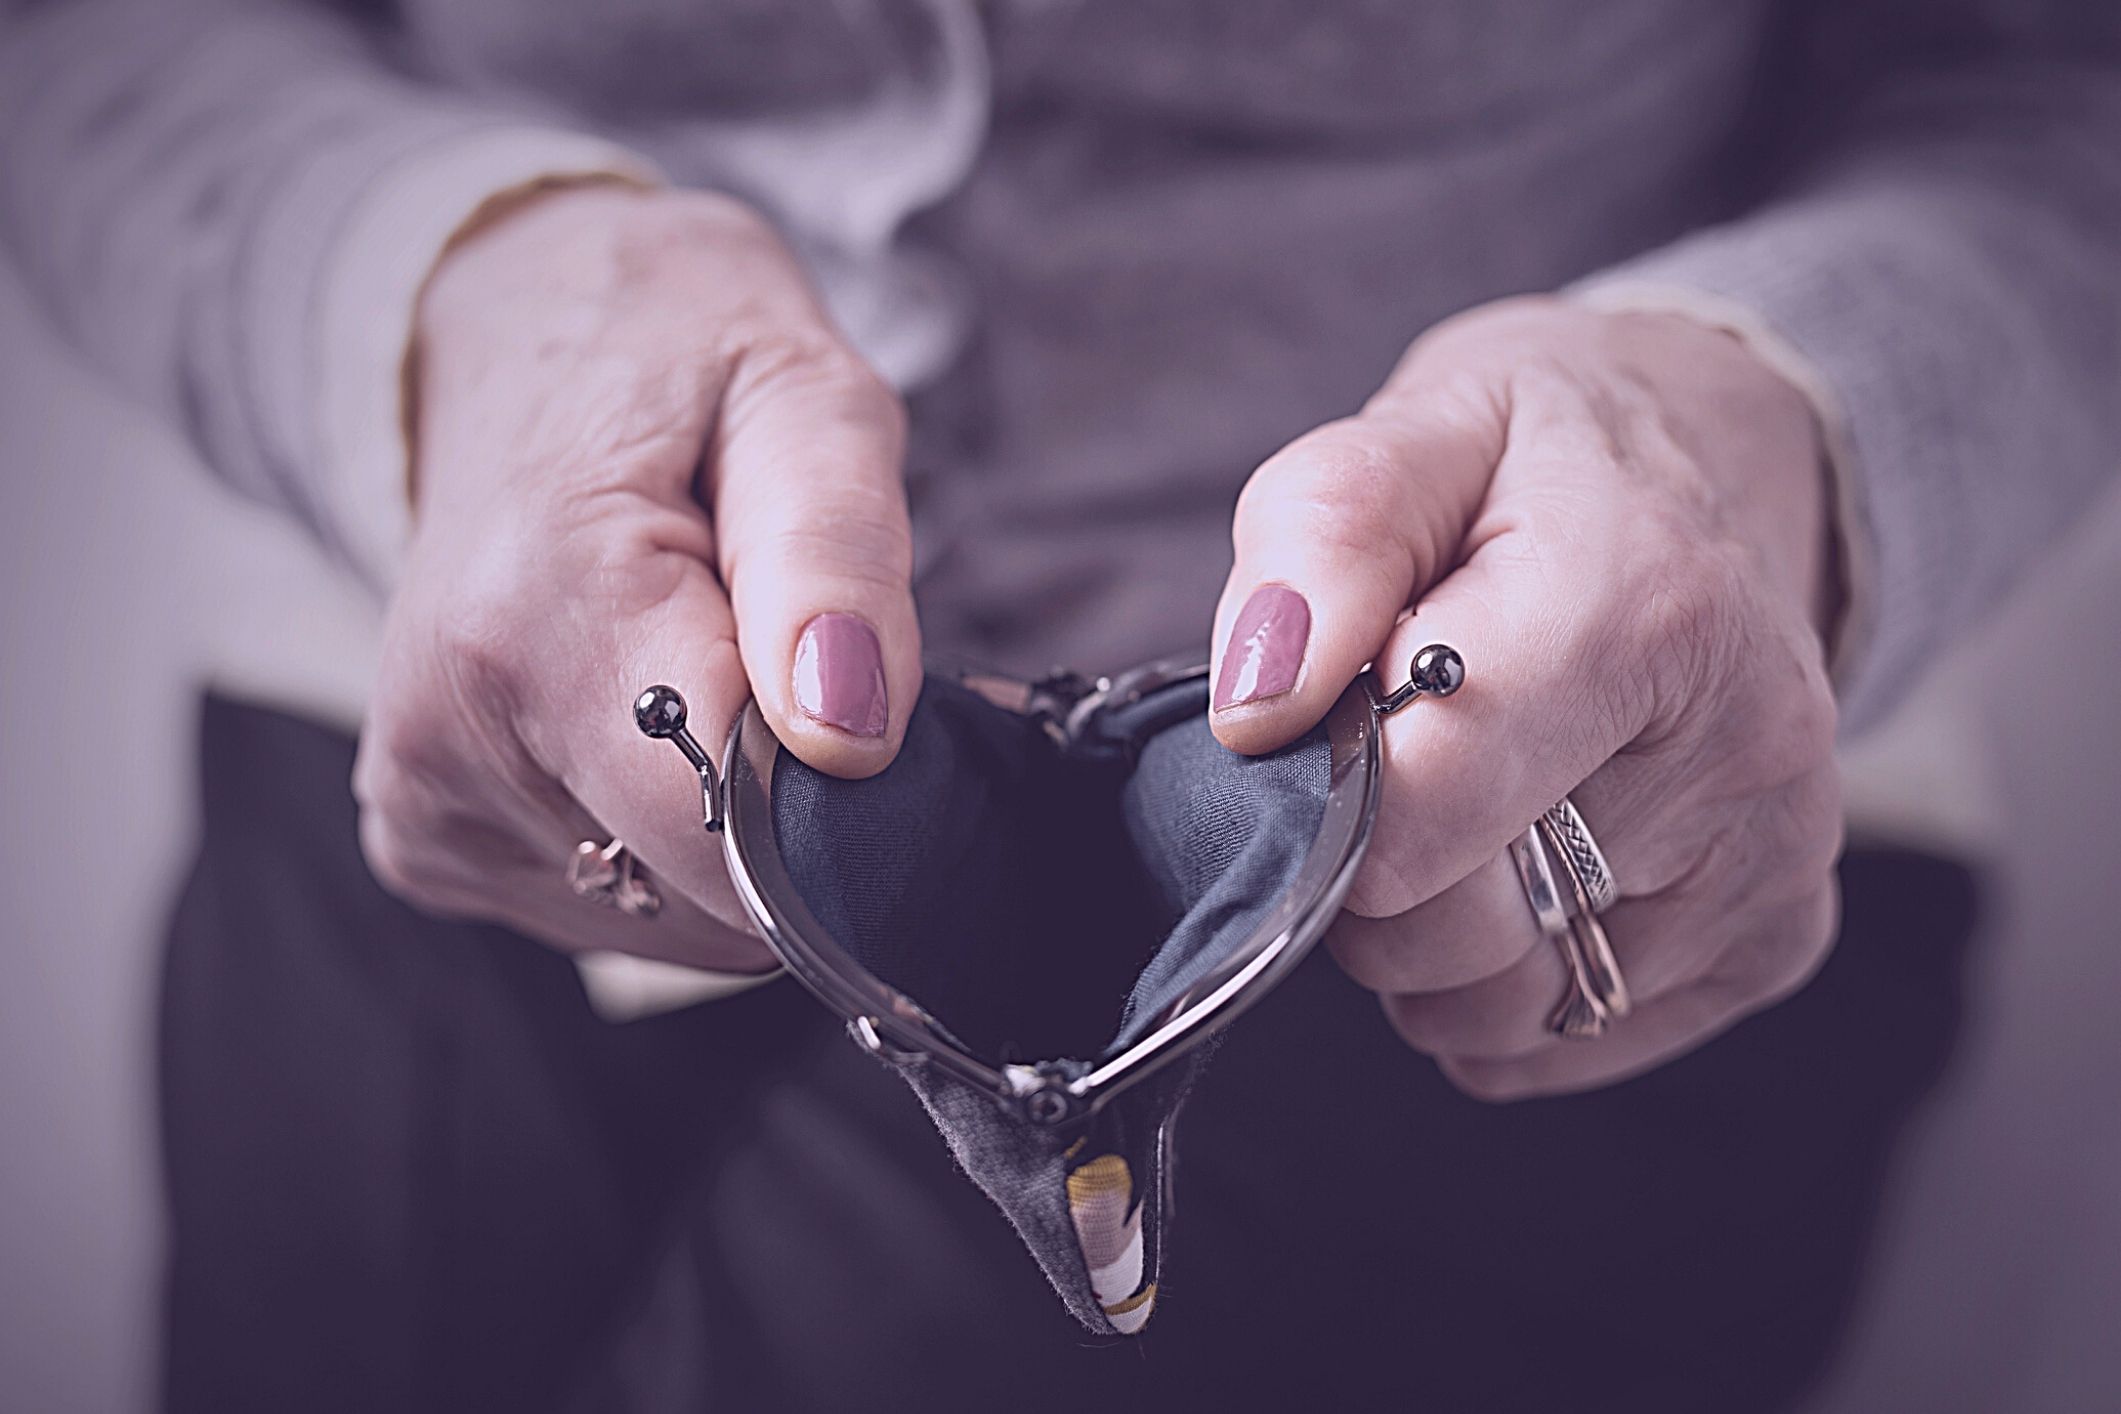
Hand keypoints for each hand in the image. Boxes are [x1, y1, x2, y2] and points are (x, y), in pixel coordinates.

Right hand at [355, 186, 919, 969]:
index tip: (867, 709)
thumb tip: (851, 737)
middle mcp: (447, 730)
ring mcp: (420, 798)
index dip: (844, 806)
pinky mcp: (422, 839)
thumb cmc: (679, 359)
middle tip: (793, 662)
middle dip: (796, 810)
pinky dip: (665, 843)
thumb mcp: (804, 401)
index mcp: (534, 615)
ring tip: (710, 669)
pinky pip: (612, 907)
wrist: (524, 340)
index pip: (735, 834)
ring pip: (670, 916)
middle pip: (709, 892)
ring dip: (732, 828)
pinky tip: (648, 720)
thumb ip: (833, 565)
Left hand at [1211, 297, 1841, 1098]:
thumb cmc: (1548, 461)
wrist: (1721, 469)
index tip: (1331, 720)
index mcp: (1648, 608)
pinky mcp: (1775, 944)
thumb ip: (1322, 545)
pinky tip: (1532, 850)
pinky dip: (1502, 975)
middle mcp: (1745, 753)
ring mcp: (1774, 864)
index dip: (1324, 786)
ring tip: (1469, 794)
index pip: (1416, 810)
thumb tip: (1258, 710)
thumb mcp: (1419, 431)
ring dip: (1430, 932)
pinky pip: (1555, 1038)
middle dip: (1368, 858)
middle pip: (1442, 929)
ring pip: (1494, 1010)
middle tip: (1397, 747)